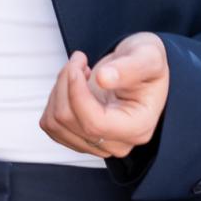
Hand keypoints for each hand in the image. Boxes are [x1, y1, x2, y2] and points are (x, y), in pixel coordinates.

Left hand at [39, 32, 168, 159]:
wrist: (142, 68)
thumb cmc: (147, 62)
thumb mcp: (148, 56)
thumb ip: (129, 68)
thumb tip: (103, 79)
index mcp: (137, 127)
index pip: (94, 124)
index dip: (77, 94)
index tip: (78, 67)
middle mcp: (118, 143)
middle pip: (70, 122)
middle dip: (66, 83)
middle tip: (79, 59)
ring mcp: (98, 145)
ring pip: (56, 124)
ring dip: (59, 90)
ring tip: (78, 70)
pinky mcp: (81, 139)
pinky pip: (52, 125)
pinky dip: (55, 99)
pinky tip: (74, 85)